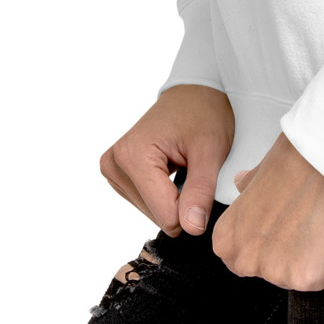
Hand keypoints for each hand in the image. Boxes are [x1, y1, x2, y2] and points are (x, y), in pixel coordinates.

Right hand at [99, 83, 233, 236]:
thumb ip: (201, 192)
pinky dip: (164, 193)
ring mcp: (112, 170)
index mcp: (132, 155)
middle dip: (182, 199)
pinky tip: (171, 170)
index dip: (193, 205)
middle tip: (192, 167)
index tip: (202, 178)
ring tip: (181, 165)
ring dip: (173, 196)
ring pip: (152, 213)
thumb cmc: (203, 114)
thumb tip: (192, 230)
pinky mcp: (116, 175)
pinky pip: (146, 204)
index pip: (166, 215)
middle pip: (157, 216)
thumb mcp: (211, 151)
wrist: (193, 93)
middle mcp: (114, 163)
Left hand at [211, 131, 323, 290]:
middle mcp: (244, 258)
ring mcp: (273, 272)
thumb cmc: (298, 160)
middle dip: (282, 254)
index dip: (261, 242)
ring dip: (305, 258)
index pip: (236, 258)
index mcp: (227, 236)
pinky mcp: (303, 278)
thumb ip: (249, 187)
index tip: (275, 227)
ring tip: (314, 223)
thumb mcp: (261, 171)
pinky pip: (318, 280)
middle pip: (264, 272)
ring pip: (291, 277)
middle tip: (299, 224)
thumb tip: (242, 182)